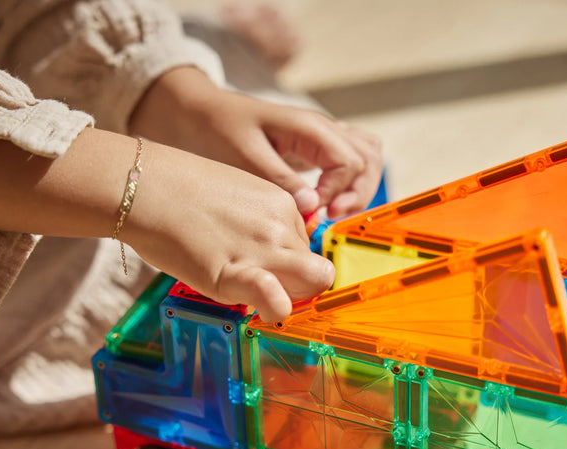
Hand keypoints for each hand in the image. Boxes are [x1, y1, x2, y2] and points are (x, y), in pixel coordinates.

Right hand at [122, 142, 334, 321]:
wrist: (144, 187)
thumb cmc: (179, 191)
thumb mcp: (237, 193)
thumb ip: (259, 221)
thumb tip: (267, 251)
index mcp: (283, 204)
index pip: (305, 247)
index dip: (290, 264)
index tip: (268, 268)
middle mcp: (281, 226)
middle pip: (314, 270)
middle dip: (297, 285)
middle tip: (266, 288)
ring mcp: (263, 249)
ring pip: (307, 286)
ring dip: (289, 298)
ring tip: (256, 297)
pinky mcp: (235, 273)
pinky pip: (274, 298)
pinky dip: (276, 308)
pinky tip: (263, 309)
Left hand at [129, 67, 382, 218]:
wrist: (198, 113)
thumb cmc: (217, 130)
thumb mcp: (244, 157)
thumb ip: (280, 180)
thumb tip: (312, 205)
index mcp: (309, 127)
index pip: (350, 162)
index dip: (339, 193)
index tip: (316, 214)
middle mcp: (322, 128)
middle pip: (368, 159)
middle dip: (358, 192)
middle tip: (331, 217)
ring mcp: (321, 136)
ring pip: (366, 157)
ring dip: (359, 187)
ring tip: (334, 212)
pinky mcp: (314, 147)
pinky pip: (350, 159)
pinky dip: (350, 180)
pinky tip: (327, 201)